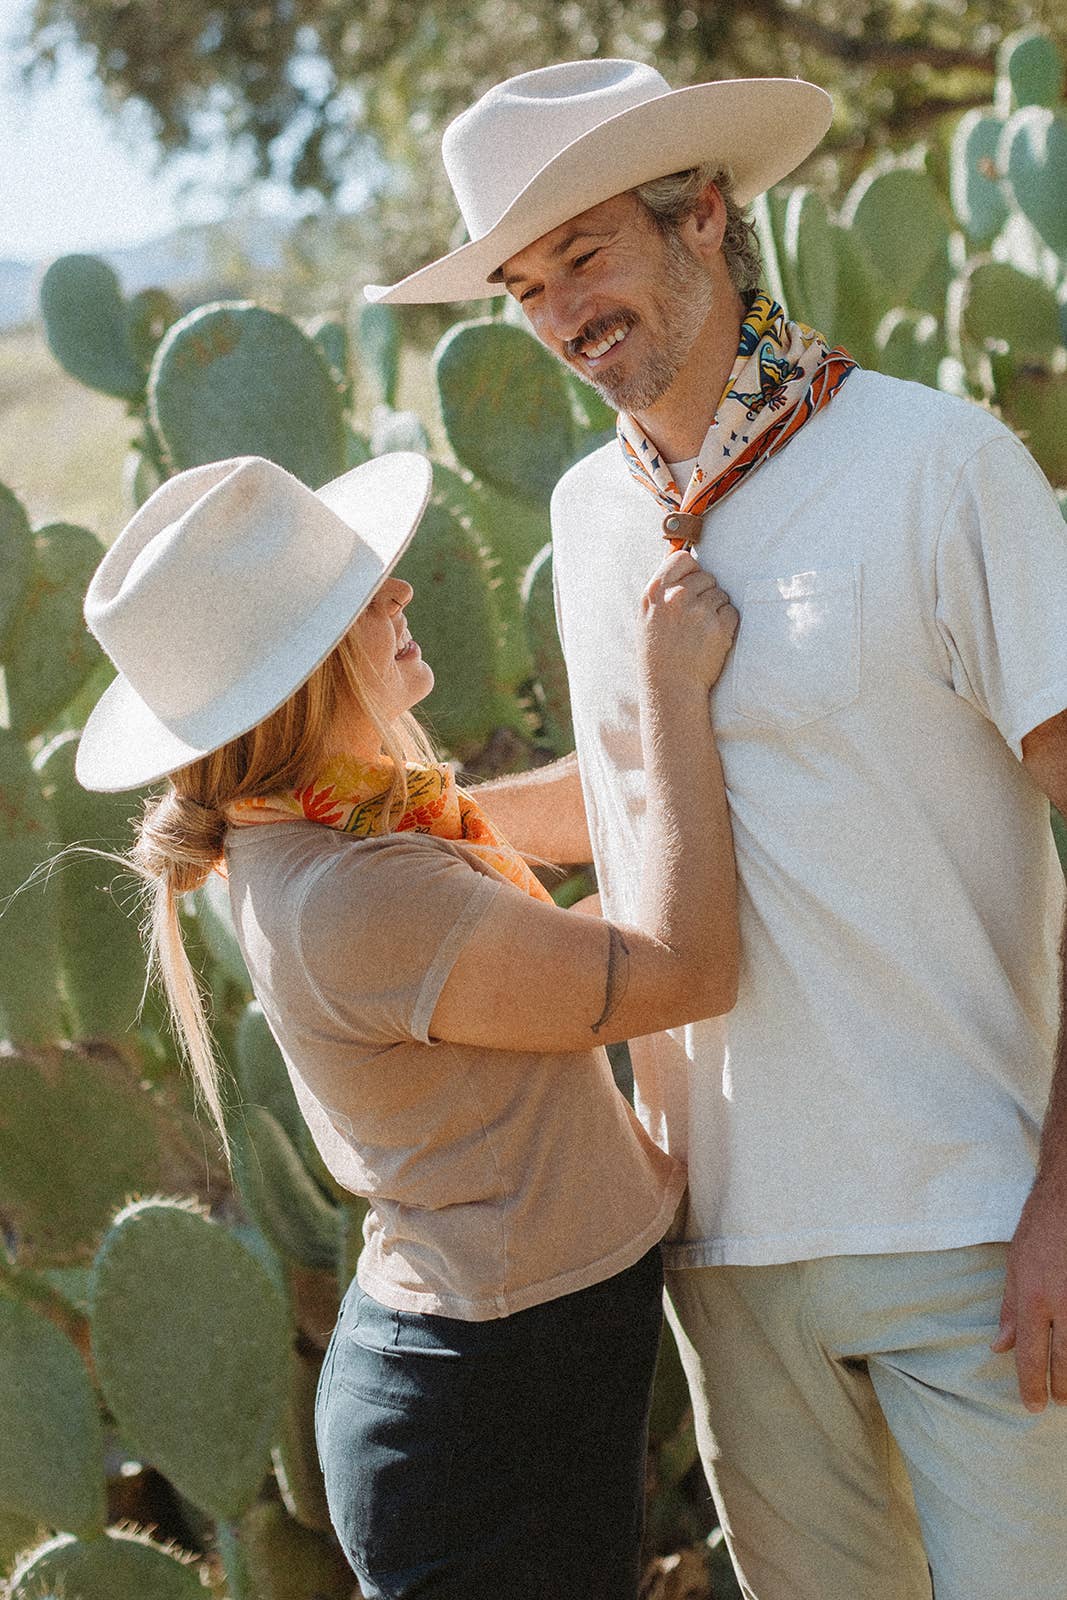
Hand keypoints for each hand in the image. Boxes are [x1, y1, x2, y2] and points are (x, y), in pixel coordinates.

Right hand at [639, 550, 738, 694]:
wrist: (670, 688)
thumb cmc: (658, 653)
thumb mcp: (647, 616)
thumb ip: (663, 589)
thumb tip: (685, 558)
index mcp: (655, 592)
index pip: (683, 558)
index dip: (691, 570)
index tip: (691, 585)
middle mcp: (676, 597)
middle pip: (707, 577)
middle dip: (705, 594)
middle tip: (694, 619)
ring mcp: (699, 611)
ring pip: (721, 595)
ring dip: (716, 611)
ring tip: (700, 633)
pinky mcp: (719, 626)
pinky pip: (732, 612)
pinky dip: (727, 625)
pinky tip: (711, 640)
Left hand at [992, 1173, 1066, 1409]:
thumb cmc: (1041, 1229)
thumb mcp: (1015, 1266)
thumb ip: (1010, 1310)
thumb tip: (1000, 1347)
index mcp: (1034, 1298)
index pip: (1032, 1356)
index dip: (1032, 1386)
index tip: (1033, 1406)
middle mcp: (1064, 1304)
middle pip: (1066, 1363)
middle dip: (1061, 1389)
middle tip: (1057, 1402)